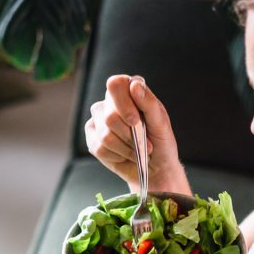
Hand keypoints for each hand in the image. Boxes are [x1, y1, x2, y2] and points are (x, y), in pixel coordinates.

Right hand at [85, 75, 190, 195]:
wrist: (155, 168)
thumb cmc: (161, 143)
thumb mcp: (161, 123)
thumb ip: (148, 103)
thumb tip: (134, 85)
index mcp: (129, 92)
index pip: (115, 84)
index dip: (123, 104)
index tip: (135, 121)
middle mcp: (111, 102)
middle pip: (110, 116)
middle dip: (129, 135)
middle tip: (144, 143)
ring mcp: (99, 119)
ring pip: (105, 135)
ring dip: (126, 148)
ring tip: (137, 151)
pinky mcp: (93, 138)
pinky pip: (100, 148)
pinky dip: (117, 156)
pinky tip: (125, 155)